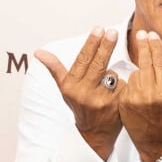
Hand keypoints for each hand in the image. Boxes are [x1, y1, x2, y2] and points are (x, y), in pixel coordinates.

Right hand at [35, 27, 124, 160]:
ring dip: (112, 75)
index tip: (98, 29)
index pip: (82, 60)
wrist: (94, 133)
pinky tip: (117, 94)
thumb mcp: (65, 89)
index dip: (91, 44)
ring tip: (106, 87)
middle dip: (106, 46)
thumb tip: (38, 52)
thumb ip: (55, 69)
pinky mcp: (117, 105)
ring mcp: (102, 100)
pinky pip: (123, 85)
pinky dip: (122, 85)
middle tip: (113, 32)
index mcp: (72, 87)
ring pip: (113, 75)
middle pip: (99, 64)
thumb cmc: (79, 105)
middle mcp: (85, 94)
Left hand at [119, 30, 161, 161]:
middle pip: (145, 62)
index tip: (152, 35)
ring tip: (147, 79)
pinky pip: (127, 84)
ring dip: (140, 71)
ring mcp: (135, 99)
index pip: (160, 62)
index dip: (156, 47)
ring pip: (136, 73)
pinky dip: (132, 83)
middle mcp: (150, 94)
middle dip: (144, 47)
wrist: (155, 142)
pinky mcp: (124, 103)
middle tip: (142, 34)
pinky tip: (138, 89)